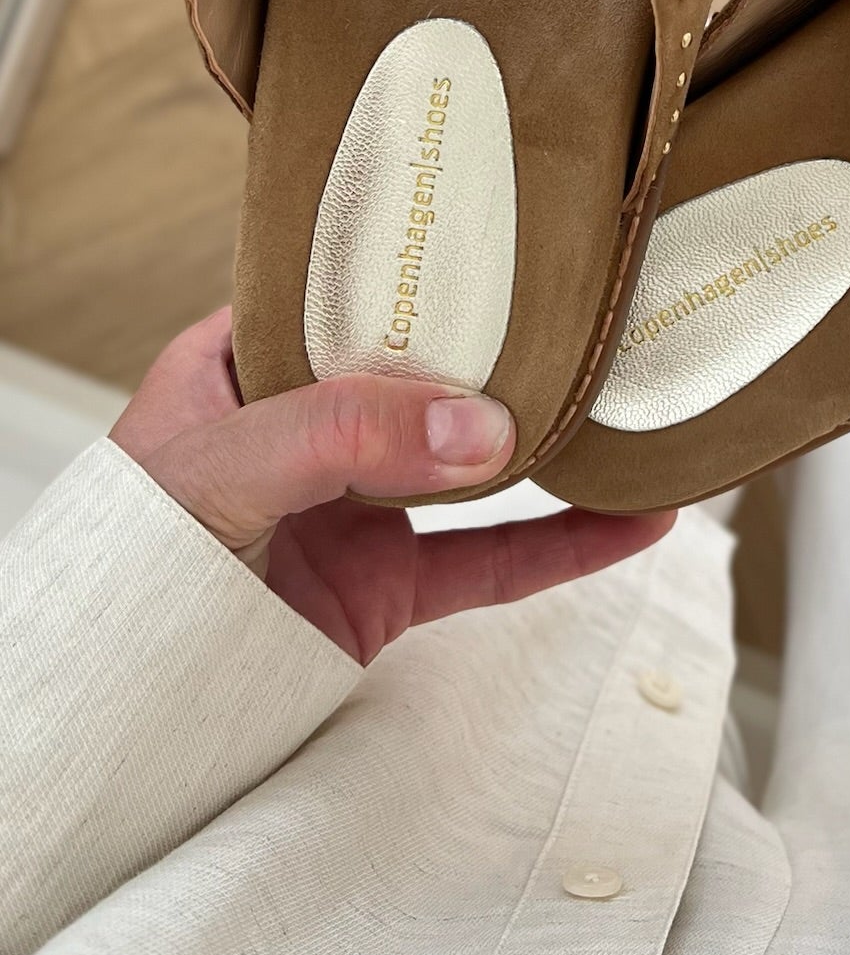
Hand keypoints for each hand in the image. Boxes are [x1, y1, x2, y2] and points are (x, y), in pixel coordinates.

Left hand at [111, 309, 672, 663]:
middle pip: (427, 370)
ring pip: (475, 463)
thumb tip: (483, 427)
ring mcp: (352, 509)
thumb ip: (340, 436)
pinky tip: (632, 524)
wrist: (105, 719)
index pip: (343, 292)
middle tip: (598, 310)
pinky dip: (567, 547)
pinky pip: (493, 560)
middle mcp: (307, 428)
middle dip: (511, 346)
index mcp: (244, 364)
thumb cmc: (120, 572)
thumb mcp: (217, 469)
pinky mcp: (386, 589)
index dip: (419, 265)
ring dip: (557, 444)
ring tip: (637, 405)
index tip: (504, 235)